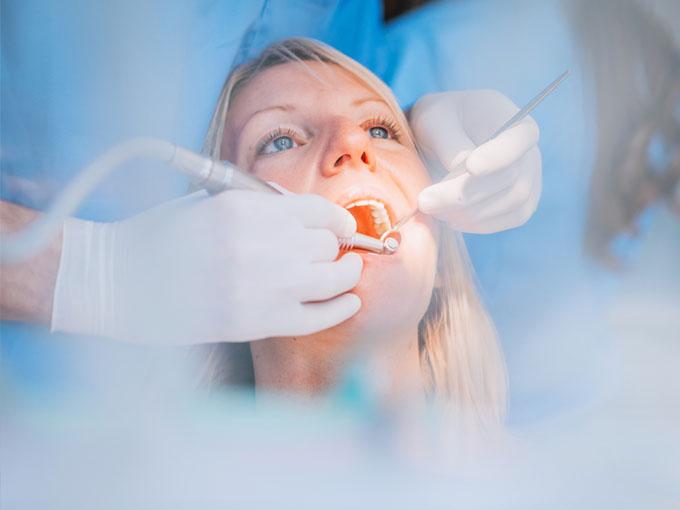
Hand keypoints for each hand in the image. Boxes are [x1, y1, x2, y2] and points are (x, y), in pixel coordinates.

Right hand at [51, 190, 361, 342]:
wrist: (121, 283)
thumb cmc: (160, 237)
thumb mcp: (209, 204)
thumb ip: (261, 208)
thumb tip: (308, 218)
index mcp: (247, 209)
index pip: (319, 211)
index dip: (338, 220)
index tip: (342, 228)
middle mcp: (262, 244)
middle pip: (327, 244)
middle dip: (332, 247)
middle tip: (331, 252)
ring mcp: (263, 285)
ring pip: (332, 277)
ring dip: (345, 274)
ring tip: (347, 272)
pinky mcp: (259, 322)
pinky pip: (317, 317)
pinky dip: (340, 309)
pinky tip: (350, 302)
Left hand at [409, 90, 540, 233]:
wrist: (449, 133)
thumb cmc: (443, 120)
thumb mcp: (436, 120)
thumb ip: (448, 140)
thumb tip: (459, 168)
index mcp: (517, 125)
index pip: (517, 141)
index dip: (497, 157)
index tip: (471, 166)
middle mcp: (531, 155)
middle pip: (509, 180)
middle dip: (464, 195)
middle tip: (425, 201)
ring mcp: (530, 183)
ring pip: (510, 205)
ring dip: (468, 213)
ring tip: (432, 208)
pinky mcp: (520, 207)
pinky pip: (507, 220)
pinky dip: (477, 224)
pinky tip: (449, 218)